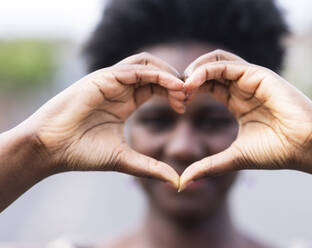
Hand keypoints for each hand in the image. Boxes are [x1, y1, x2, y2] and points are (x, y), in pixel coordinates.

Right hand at [24, 53, 185, 187]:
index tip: (186, 107)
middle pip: (154, 72)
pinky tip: (168, 85)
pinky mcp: (100, 78)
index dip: (173, 93)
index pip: (156, 87)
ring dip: (166, 73)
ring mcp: (110, 81)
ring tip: (181, 90)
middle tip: (188, 97)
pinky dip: (153, 73)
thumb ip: (151, 168)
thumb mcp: (124, 159)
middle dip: (174, 81)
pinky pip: (132, 69)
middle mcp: (119, 88)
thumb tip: (178, 183)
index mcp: (125, 102)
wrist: (50, 149)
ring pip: (145, 64)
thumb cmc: (82, 153)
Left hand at [179, 50, 311, 190]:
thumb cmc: (276, 152)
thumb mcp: (233, 158)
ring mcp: (251, 79)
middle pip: (209, 70)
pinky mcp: (259, 74)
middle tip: (175, 93)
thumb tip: (183, 183)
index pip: (208, 86)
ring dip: (194, 70)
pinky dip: (206, 69)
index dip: (190, 91)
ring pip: (216, 61)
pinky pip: (226, 64)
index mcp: (238, 102)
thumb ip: (208, 166)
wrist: (306, 148)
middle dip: (188, 79)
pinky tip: (192, 82)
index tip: (177, 105)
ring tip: (181, 86)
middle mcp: (243, 87)